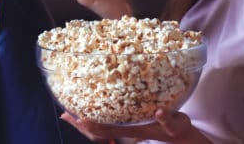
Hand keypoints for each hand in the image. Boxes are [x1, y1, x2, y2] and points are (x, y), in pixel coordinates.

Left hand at [61, 109, 209, 143]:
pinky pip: (107, 121)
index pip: (108, 129)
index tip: (80, 118)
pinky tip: (89, 108)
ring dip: (85, 122)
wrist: (179, 134)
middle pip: (98, 131)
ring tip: (69, 113)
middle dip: (81, 124)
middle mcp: (127, 129)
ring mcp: (126, 127)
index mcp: (134, 129)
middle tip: (65, 114)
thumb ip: (167, 118)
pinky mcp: (128, 122)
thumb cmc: (176, 128)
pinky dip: (96, 116)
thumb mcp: (174, 123)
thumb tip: (160, 112)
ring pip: (100, 127)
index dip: (94, 125)